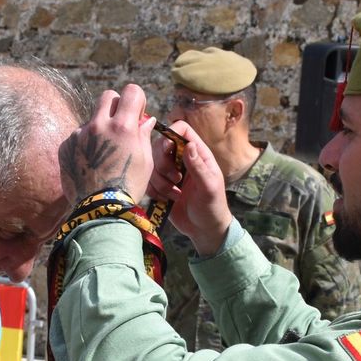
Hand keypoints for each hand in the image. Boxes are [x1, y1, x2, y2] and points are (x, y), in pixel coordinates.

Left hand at [59, 85, 155, 202]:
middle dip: (116, 105)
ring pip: (92, 118)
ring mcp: (79, 135)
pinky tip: (91, 164)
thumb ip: (143, 135)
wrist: (100, 210)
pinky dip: (85, 145)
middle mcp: (99, 125)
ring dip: (99, 128)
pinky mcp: (66, 146)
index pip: (131, 91)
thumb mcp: (145, 161)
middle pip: (107, 96)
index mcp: (123, 127)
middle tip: (120, 124)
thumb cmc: (128, 187)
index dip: (137, 99)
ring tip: (103, 154)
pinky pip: (78, 136)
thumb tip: (146, 119)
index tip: (137, 112)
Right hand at [145, 123, 232, 254]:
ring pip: (152, 164)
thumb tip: (188, 145)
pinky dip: (154, 190)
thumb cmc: (212, 208)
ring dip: (159, 181)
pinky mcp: (160, 186)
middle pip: (161, 145)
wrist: (204, 230)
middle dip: (163, 164)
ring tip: (175, 195)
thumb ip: (198, 167)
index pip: (181, 129)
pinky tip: (166, 200)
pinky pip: (148, 180)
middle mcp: (182, 159)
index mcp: (198, 153)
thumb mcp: (209, 187)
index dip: (171, 135)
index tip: (169, 152)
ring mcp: (170, 172)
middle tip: (176, 180)